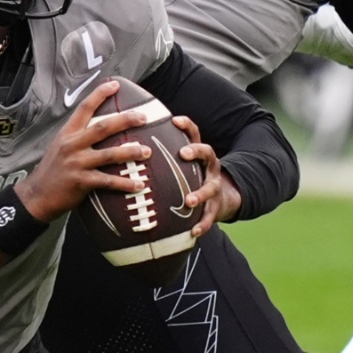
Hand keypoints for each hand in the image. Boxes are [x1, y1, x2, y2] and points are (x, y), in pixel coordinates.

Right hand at [16, 80, 151, 221]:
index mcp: (67, 133)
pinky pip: (108, 181)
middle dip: (125, 120)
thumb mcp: (60, 146)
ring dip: (130, 152)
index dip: (99, 94)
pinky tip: (139, 184)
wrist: (37, 195)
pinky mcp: (81, 182)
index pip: (84, 108)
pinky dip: (125, 183)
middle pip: (102, 128)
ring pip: (109, 154)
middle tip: (143, 117)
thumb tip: (101, 129)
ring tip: (147, 151)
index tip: (115, 84)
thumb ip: (78, 137)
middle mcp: (72, 145)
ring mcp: (77, 163)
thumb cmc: (52, 171)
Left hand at [170, 115, 241, 236]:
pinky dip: (202, 224)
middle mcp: (209, 167)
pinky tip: (193, 232)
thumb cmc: (190, 176)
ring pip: (210, 188)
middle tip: (183, 153)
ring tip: (189, 201)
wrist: (222, 196)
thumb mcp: (182, 163)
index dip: (187, 125)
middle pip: (208, 153)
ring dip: (200, 194)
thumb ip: (163, 153)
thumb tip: (129, 142)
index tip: (174, 119)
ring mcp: (214, 186)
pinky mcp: (216, 207)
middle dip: (196, 151)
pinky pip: (210, 217)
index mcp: (199, 154)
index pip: (195, 134)